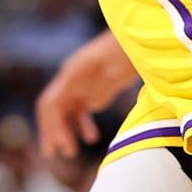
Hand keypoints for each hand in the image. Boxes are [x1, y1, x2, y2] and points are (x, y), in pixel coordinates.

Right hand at [35, 30, 138, 159]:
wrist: (141, 38)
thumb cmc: (129, 49)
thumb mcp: (118, 64)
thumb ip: (106, 82)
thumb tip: (93, 103)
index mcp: (72, 73)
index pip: (50, 103)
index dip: (51, 125)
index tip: (61, 143)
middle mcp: (72, 79)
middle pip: (53, 109)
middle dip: (51, 132)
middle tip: (54, 154)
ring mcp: (82, 85)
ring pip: (64, 112)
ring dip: (64, 132)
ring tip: (71, 152)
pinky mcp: (93, 90)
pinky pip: (79, 111)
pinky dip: (82, 125)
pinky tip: (92, 137)